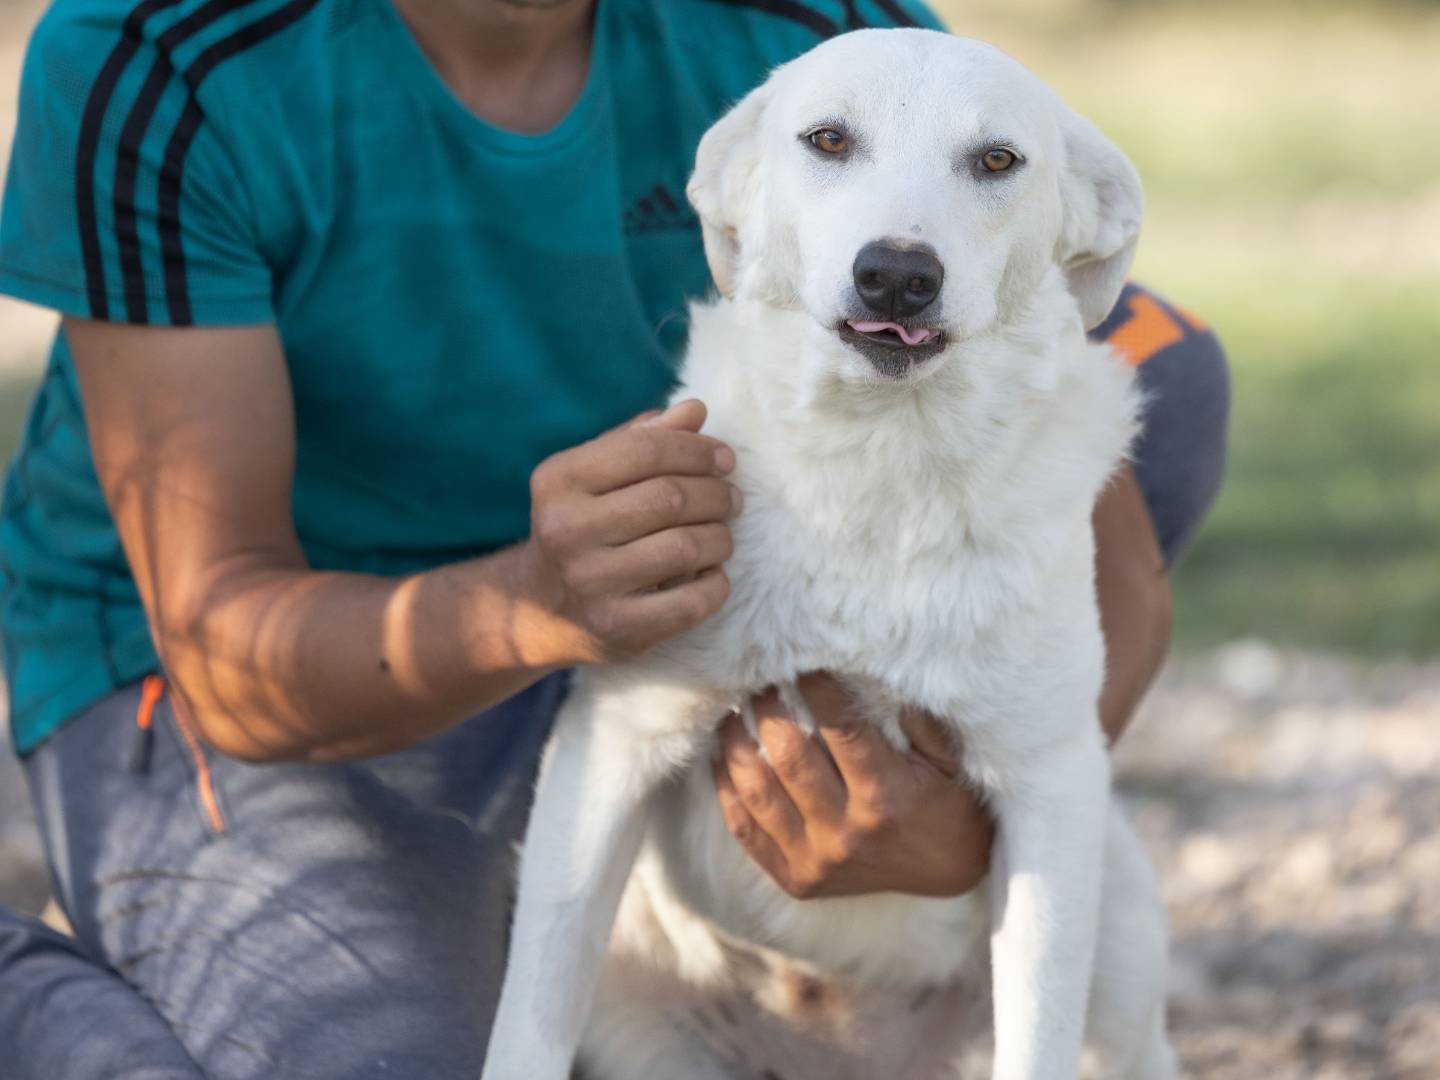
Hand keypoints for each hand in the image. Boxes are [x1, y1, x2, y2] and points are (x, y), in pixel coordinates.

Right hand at [523, 399, 739, 664]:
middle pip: (671, 497)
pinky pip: (693, 601)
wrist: (539, 610)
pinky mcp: (617, 628)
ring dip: (720, 537)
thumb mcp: (595, 476)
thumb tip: (696, 410)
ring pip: (686, 547)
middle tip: (731, 498)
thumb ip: (642, 439)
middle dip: (716, 493)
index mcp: (559, 481)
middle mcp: (566, 530)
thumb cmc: (582, 526)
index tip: (725, 459)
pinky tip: (709, 574)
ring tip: (720, 534)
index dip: (698, 450)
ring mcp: (590, 584)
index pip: (647, 449)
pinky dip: (716, 584)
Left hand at [714, 674, 994, 898]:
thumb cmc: (949, 801)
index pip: (839, 728)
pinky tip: (725, 755)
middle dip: (768, 708)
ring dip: (736, 742)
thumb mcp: (950, 759)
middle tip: (761, 679)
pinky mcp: (795, 878)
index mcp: (885, 796)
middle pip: (788, 756)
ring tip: (733, 711)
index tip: (802, 661)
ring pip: (756, 790)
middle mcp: (846, 832)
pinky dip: (727, 788)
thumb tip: (879, 674)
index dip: (815, 688)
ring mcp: (816, 860)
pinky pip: (744, 829)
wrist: (948, 871)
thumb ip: (920, 719)